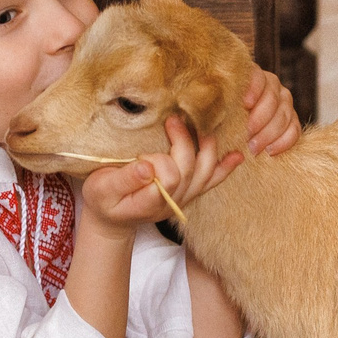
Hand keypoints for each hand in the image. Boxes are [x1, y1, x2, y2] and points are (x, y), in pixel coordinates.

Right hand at [78, 116, 238, 231]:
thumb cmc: (102, 199)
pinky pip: (210, 182)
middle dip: (183, 143)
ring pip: (204, 175)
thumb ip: (123, 180)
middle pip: (189, 172)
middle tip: (173, 120)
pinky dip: (224, 169)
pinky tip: (236, 156)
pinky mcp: (188, 193)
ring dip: (207, 150)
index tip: (143, 152)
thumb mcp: (101, 190)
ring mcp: (182, 200)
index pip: (168, 177)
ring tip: (201, 128)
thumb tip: (146, 167)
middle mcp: (170, 203)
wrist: (110, 218)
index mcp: (147, 202)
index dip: (160, 160)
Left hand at [222, 68, 299, 169]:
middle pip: (272, 99)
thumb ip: (213, 101)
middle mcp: (272, 86)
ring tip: (254, 148)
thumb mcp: (214, 106)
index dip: (254, 89)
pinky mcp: (292, 120)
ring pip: (284, 115)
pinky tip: (270, 152)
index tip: (245, 104)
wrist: (233, 130)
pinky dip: (284, 142)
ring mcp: (285, 102)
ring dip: (269, 134)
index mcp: (253, 76)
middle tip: (247, 135)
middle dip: (260, 119)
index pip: (258, 77)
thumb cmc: (219, 114)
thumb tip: (205, 103)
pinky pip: (294, 130)